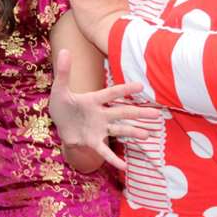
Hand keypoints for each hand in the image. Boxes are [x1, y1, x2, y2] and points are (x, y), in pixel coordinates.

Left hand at [47, 48, 156, 173]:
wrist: (58, 124)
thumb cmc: (62, 105)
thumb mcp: (59, 89)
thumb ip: (63, 72)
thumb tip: (63, 50)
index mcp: (93, 100)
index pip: (111, 93)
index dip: (124, 90)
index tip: (140, 86)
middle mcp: (100, 114)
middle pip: (122, 113)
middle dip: (139, 113)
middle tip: (157, 114)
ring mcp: (99, 129)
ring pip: (119, 130)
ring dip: (133, 133)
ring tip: (148, 135)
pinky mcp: (93, 142)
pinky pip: (105, 151)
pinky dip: (113, 159)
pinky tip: (125, 166)